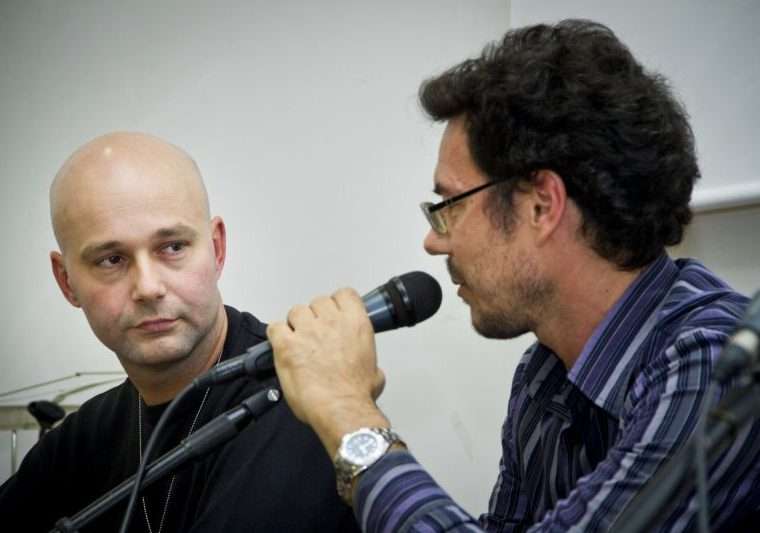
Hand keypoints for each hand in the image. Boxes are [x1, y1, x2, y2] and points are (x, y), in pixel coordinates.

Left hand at [268, 288, 388, 455]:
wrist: (341, 409)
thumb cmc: (356, 394)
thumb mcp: (375, 374)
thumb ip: (370, 363)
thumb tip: (371, 371)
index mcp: (356, 324)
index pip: (344, 295)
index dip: (337, 303)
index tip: (334, 313)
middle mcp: (332, 322)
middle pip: (318, 302)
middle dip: (316, 316)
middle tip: (316, 335)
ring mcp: (308, 331)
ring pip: (296, 311)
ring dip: (296, 324)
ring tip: (298, 342)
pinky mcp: (287, 345)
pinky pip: (275, 327)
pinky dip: (277, 335)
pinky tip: (282, 347)